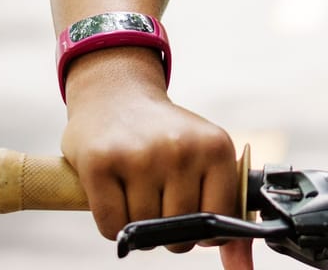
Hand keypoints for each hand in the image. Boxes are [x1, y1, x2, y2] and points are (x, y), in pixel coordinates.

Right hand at [58, 49, 242, 251]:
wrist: (117, 93)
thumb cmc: (165, 136)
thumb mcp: (205, 157)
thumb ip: (228, 213)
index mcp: (215, 147)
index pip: (218, 222)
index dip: (202, 230)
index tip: (190, 216)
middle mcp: (180, 149)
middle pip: (179, 234)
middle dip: (167, 232)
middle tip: (157, 202)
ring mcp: (139, 154)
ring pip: (143, 233)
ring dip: (138, 226)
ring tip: (135, 192)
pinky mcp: (99, 161)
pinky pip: (111, 228)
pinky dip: (112, 225)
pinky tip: (114, 195)